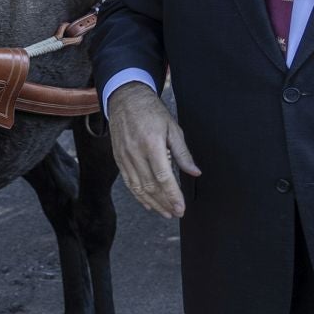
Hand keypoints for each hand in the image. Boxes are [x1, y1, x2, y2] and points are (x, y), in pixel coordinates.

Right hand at [109, 82, 199, 217]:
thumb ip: (183, 153)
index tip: (180, 208)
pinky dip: (138, 196)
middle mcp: (136, 153)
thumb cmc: (151, 112)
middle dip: (165, 203)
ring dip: (153, 203)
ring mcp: (125, 157)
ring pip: (138, 188)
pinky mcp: (119, 159)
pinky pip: (128, 182)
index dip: (172, 195)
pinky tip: (148, 203)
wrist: (125, 100)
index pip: (163, 177)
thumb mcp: (172, 128)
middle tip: (176, 213)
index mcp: (151, 144)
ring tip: (165, 212)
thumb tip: (194, 172)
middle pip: (151, 186)